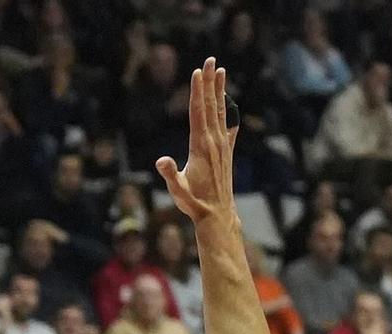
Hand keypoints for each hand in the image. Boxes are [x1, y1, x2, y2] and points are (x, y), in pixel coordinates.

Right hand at [155, 60, 237, 231]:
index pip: (197, 112)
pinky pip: (227, 126)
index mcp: (200, 146)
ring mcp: (222, 145)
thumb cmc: (195, 204)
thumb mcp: (178, 191)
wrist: (218, 215)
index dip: (197, 92)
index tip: (198, 72)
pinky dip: (228, 111)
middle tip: (210, 60)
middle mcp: (213, 141)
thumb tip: (161, 161)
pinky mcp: (226, 152)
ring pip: (220, 111)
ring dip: (219, 90)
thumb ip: (170, 175)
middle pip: (210, 105)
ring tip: (221, 71)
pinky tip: (230, 104)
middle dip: (209, 82)